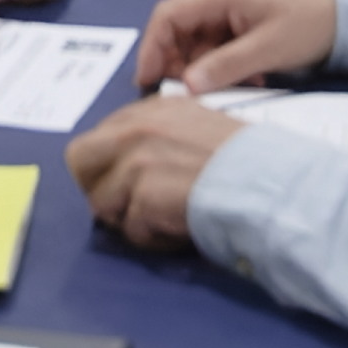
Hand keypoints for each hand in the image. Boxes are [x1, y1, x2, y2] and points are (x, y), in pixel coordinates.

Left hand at [67, 97, 245, 252]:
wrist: (268, 184)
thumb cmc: (246, 162)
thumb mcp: (199, 128)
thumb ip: (162, 136)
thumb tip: (128, 166)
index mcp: (154, 109)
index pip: (102, 135)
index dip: (110, 166)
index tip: (131, 183)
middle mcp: (139, 127)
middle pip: (79, 159)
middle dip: (98, 186)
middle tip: (128, 207)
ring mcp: (137, 159)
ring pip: (100, 202)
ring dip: (129, 218)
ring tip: (165, 218)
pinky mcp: (142, 193)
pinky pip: (130, 229)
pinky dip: (152, 237)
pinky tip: (179, 229)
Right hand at [133, 0, 337, 92]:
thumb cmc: (309, 24)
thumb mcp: (268, 48)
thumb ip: (226, 66)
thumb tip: (187, 86)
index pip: (169, 14)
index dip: (152, 46)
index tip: (147, 80)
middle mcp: (220, 0)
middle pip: (179, 30)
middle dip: (176, 63)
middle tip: (183, 95)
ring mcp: (231, 14)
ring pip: (198, 44)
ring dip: (203, 69)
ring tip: (220, 91)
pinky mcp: (243, 28)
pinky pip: (218, 49)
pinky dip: (223, 68)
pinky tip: (245, 82)